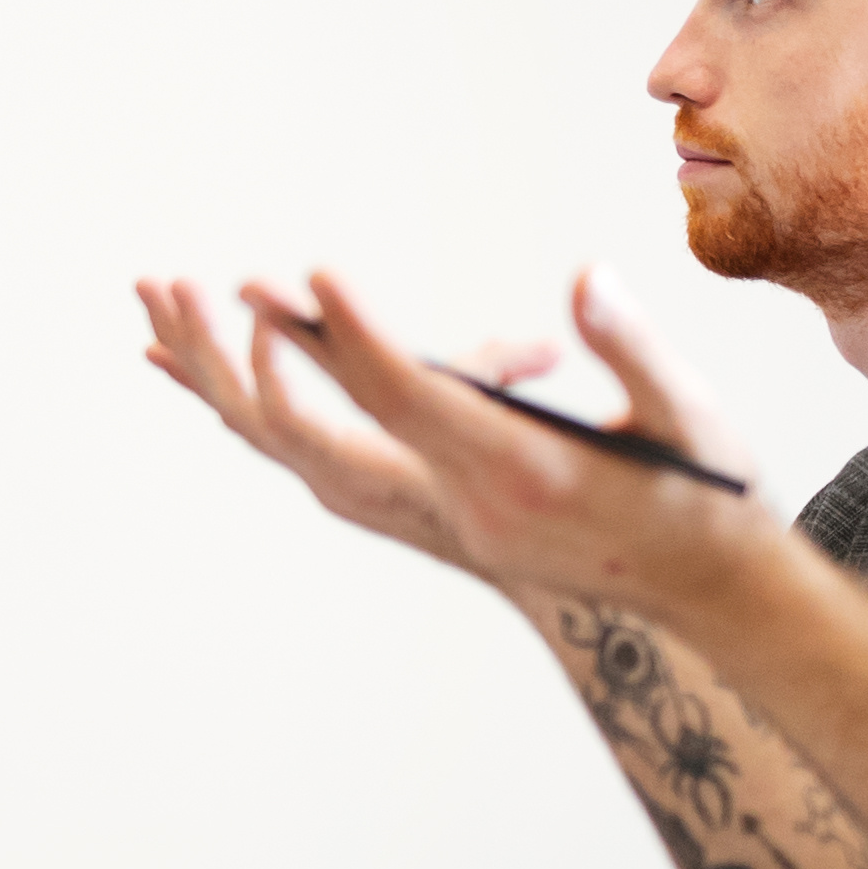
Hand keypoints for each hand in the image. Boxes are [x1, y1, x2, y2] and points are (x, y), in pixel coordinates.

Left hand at [252, 264, 776, 625]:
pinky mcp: (431, 516)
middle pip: (332, 434)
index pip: (410, 403)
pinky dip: (261, 421)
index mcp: (524, 474)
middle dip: (265, 360)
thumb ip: (637, 348)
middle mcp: (464, 506)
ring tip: (161, 315)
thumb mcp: (694, 418)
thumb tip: (585, 277)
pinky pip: (321, 467)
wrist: (704, 594)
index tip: (306, 274)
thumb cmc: (707, 495)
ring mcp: (439, 519)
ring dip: (232, 389)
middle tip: (211, 284)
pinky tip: (216, 380)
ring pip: (305, 457)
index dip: (353, 341)